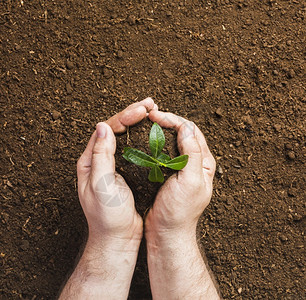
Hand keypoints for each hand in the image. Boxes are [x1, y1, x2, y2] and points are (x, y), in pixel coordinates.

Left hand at [60, 98, 157, 299]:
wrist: (117, 237)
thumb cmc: (107, 215)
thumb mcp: (101, 185)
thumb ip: (101, 156)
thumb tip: (103, 126)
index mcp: (90, 161)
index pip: (106, 130)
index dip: (124, 117)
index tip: (142, 110)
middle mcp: (100, 159)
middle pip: (116, 129)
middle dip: (132, 114)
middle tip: (151, 104)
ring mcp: (114, 165)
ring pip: (126, 137)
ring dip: (139, 123)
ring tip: (153, 112)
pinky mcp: (126, 171)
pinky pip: (134, 149)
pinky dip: (144, 138)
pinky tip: (154, 132)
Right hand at [145, 110, 215, 237]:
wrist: (166, 233)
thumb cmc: (179, 211)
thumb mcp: (190, 182)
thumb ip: (191, 154)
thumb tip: (186, 128)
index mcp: (203, 163)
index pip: (192, 131)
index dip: (175, 120)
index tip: (157, 116)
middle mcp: (194, 162)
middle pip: (182, 133)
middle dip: (167, 121)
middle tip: (150, 115)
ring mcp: (180, 168)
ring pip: (171, 141)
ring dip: (160, 130)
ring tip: (145, 123)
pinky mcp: (167, 173)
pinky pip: (161, 152)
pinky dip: (153, 143)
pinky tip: (143, 140)